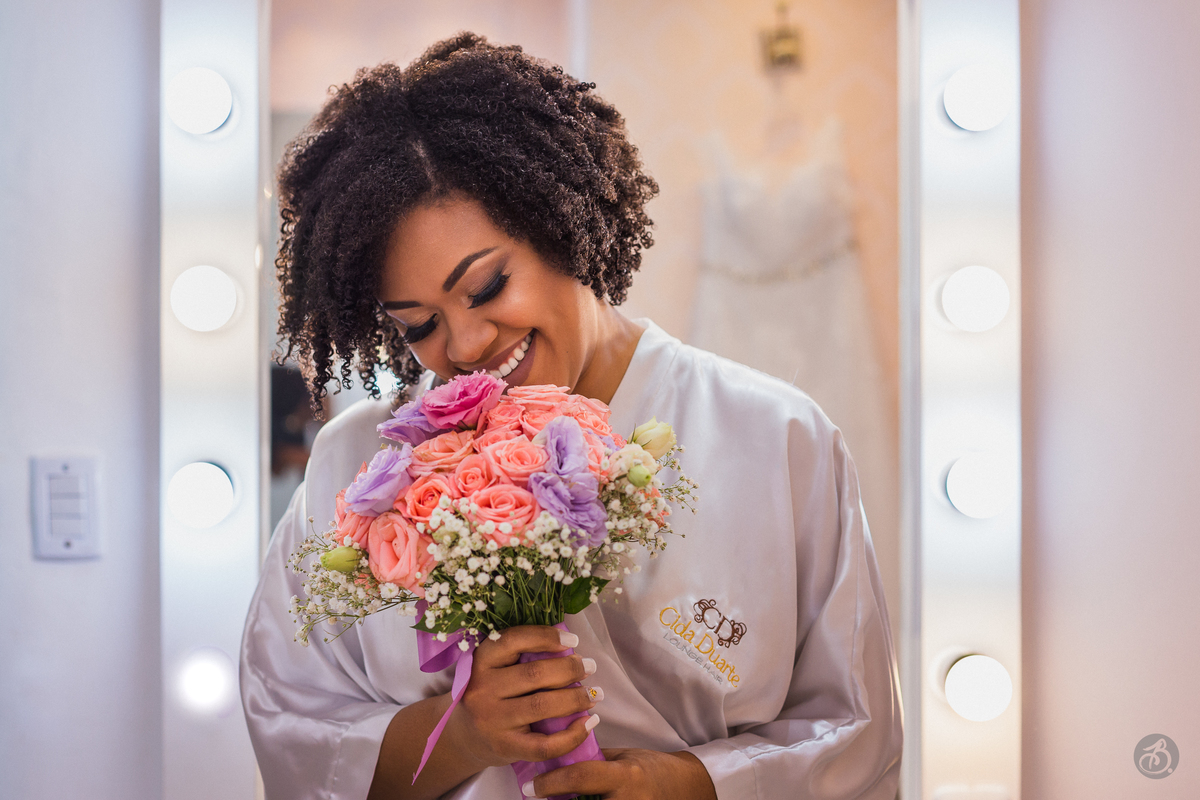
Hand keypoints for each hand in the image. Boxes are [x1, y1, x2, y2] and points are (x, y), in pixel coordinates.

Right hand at [444, 625, 601, 770]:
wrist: (463, 736)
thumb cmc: (490, 694)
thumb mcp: (494, 667)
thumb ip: (521, 655)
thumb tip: (569, 648)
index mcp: (481, 661)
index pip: (514, 640)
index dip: (547, 637)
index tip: (574, 640)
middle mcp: (483, 689)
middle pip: (535, 674)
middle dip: (570, 669)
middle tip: (589, 667)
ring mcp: (492, 720)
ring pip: (542, 706)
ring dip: (576, 698)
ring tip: (593, 695)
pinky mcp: (505, 747)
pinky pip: (545, 745)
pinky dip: (572, 736)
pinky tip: (588, 723)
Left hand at [521, 748, 717, 799]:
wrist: (686, 790)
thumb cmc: (654, 771)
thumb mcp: (623, 759)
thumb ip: (593, 759)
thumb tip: (558, 757)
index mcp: (625, 776)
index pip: (580, 777)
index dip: (550, 782)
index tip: (530, 787)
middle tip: (538, 796)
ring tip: (557, 799)